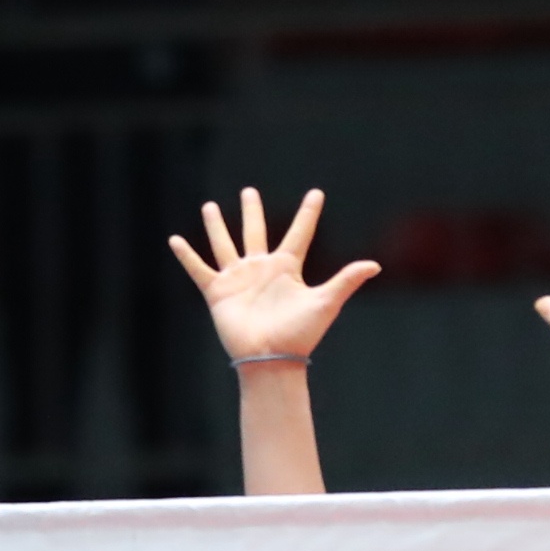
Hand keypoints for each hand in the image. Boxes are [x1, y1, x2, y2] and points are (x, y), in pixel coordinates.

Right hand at [166, 187, 368, 364]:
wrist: (271, 359)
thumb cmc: (300, 334)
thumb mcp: (325, 302)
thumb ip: (346, 281)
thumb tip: (375, 264)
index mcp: (287, 268)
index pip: (300, 233)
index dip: (308, 213)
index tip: (316, 193)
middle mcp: (261, 269)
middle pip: (256, 232)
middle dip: (252, 212)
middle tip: (249, 192)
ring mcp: (239, 279)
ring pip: (225, 244)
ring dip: (217, 226)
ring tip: (209, 206)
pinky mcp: (218, 292)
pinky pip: (199, 269)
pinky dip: (186, 255)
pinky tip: (175, 240)